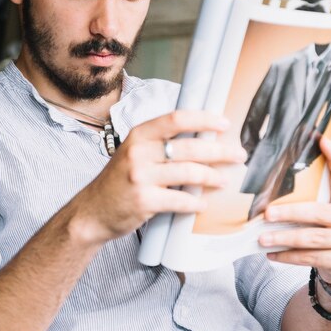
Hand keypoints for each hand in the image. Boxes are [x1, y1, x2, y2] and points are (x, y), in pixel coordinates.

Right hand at [74, 110, 246, 244]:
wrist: (92, 212)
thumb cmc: (119, 181)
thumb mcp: (134, 153)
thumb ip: (161, 145)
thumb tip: (202, 138)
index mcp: (139, 135)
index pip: (176, 119)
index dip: (204, 119)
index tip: (225, 123)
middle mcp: (139, 152)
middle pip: (189, 147)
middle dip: (219, 151)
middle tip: (238, 154)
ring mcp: (140, 177)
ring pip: (189, 172)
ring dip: (212, 177)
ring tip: (223, 180)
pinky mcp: (144, 201)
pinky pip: (180, 200)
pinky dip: (195, 203)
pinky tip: (203, 204)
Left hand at [259, 136, 330, 288]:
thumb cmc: (328, 231)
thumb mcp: (327, 211)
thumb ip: (313, 196)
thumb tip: (279, 174)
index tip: (322, 140)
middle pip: (318, 213)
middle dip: (290, 213)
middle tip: (267, 214)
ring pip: (311, 238)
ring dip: (283, 238)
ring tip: (262, 238)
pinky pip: (310, 258)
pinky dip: (288, 256)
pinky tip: (271, 254)